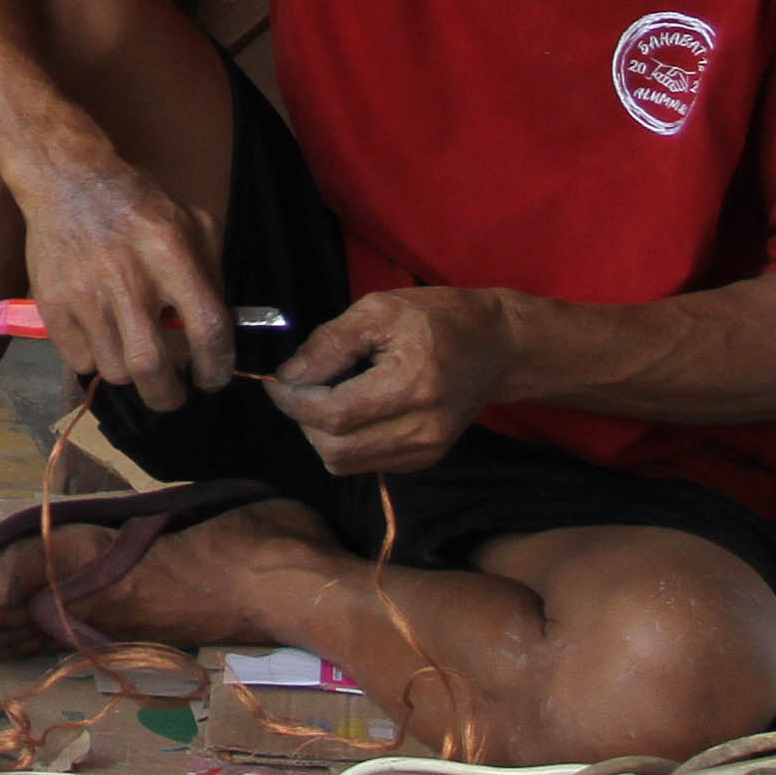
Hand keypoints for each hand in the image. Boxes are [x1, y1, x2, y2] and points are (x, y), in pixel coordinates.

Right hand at [8, 149, 236, 405]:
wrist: (67, 181)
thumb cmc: (137, 203)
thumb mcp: (192, 221)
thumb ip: (212, 273)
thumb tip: (220, 332)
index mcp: (170, 253)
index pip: (207, 328)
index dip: (218, 365)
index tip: (213, 377)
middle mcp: (127, 277)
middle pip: (151, 367)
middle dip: (168, 396)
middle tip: (172, 395)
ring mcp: (84, 294)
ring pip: (114, 370)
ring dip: (130, 372)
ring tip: (131, 350)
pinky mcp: (51, 306)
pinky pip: (78, 361)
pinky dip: (95, 359)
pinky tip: (101, 335)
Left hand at [267, 287, 515, 475]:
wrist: (497, 348)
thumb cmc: (438, 319)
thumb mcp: (379, 310)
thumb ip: (331, 343)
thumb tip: (289, 376)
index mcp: (412, 385)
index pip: (333, 414)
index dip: (294, 401)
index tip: (278, 380)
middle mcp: (422, 428)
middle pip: (335, 448)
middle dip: (303, 420)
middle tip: (299, 387)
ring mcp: (426, 450)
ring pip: (345, 463)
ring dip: (321, 434)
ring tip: (326, 395)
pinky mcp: (424, 459)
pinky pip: (366, 464)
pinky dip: (345, 442)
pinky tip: (353, 409)